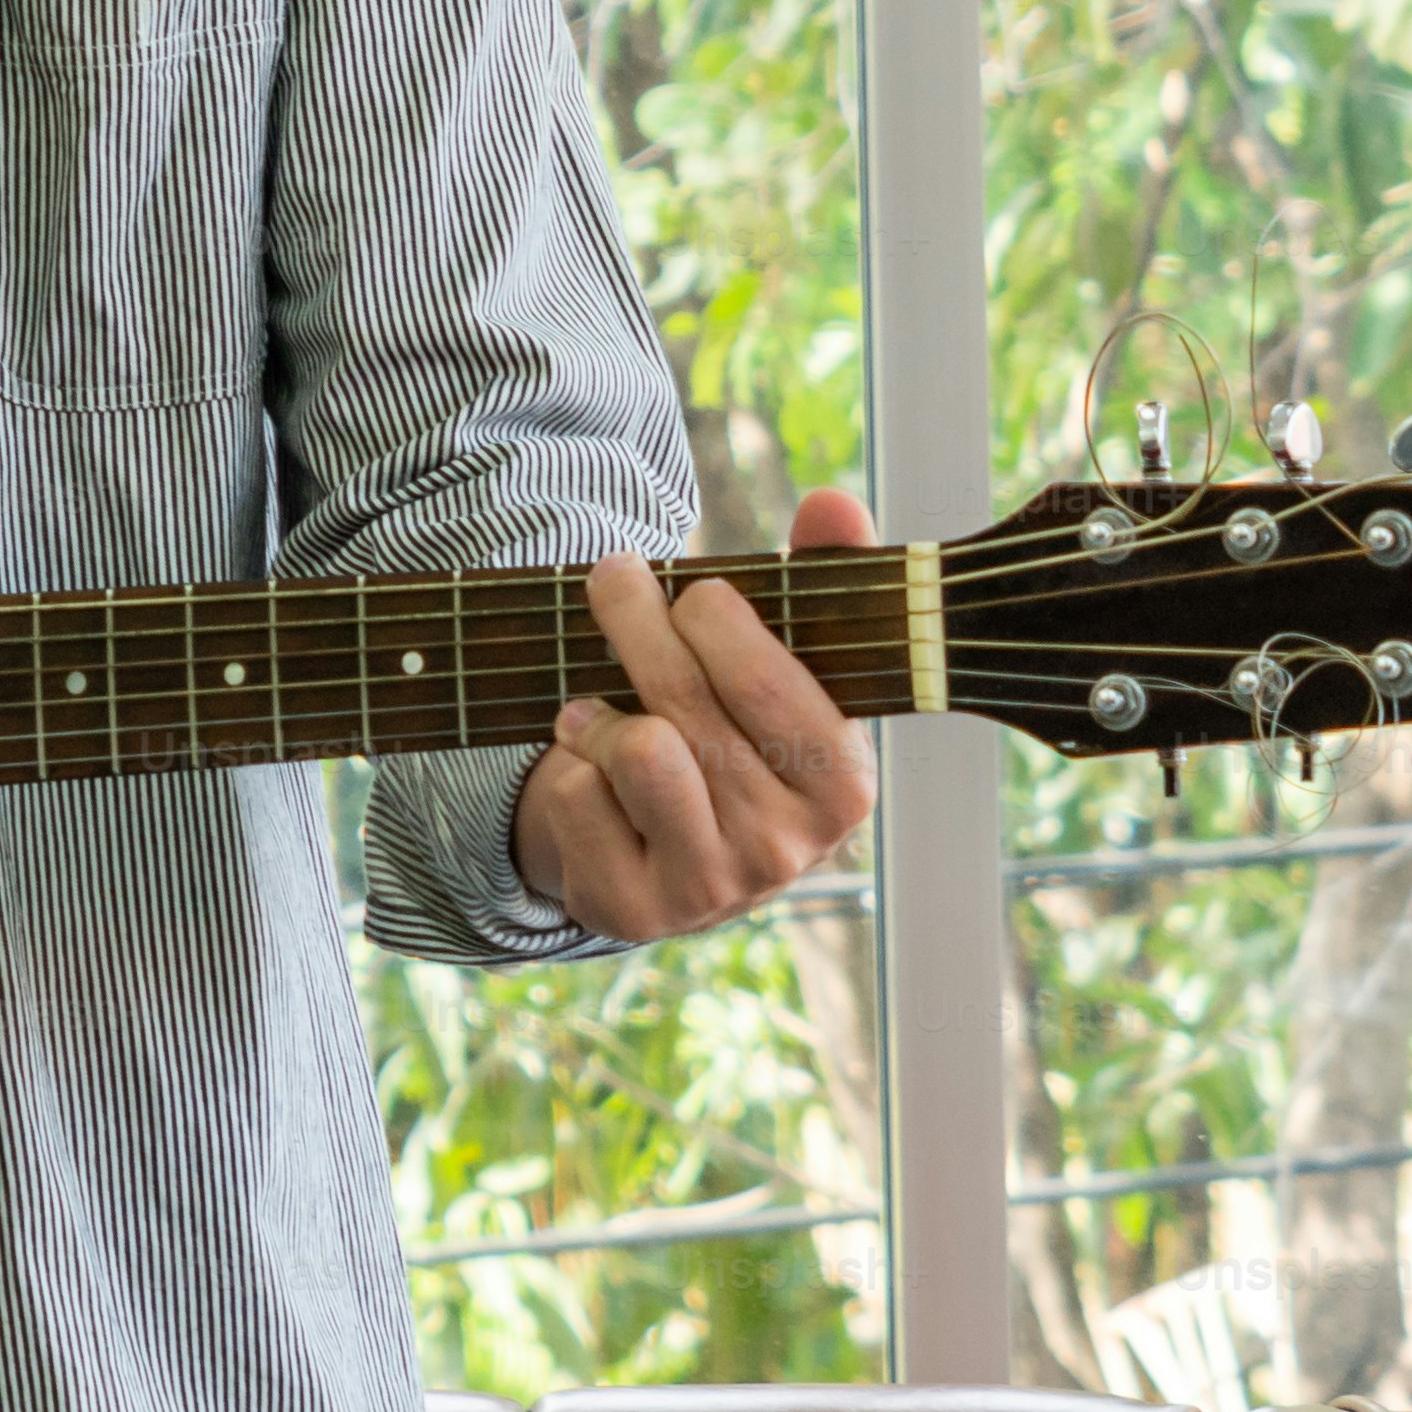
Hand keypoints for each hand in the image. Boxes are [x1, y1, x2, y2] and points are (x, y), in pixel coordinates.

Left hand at [508, 487, 880, 941]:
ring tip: (601, 708)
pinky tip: (589, 772)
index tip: (691, 590)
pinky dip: (568, 768)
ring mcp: (708, 886)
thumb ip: (824, 577)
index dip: (712, 615)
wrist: (668, 854)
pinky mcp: (632, 908)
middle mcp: (785, 849)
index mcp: (843, 786)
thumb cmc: (735, 736)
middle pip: (683, 698)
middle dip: (634, 619)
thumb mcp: (789, 666)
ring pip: (634, 748)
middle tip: (613, 580)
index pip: (765, 676)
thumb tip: (834, 503)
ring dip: (601, 712)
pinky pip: (575, 799)